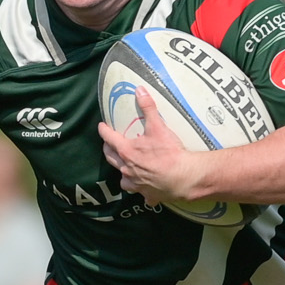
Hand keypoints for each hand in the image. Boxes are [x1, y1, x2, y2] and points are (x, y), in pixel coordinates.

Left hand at [98, 91, 206, 205]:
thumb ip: (148, 107)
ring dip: (123, 173)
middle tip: (109, 145)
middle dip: (108, 150)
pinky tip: (146, 189)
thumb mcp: (158, 126)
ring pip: (123, 179)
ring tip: (126, 168)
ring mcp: (136, 184)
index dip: (104, 131)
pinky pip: (141, 194)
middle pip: (111, 159)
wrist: (183, 177)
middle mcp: (127, 169)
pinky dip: (142, 191)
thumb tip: (139, 89)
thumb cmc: (169, 152)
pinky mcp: (148, 195)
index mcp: (127, 152)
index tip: (101, 126)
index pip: (109, 138)